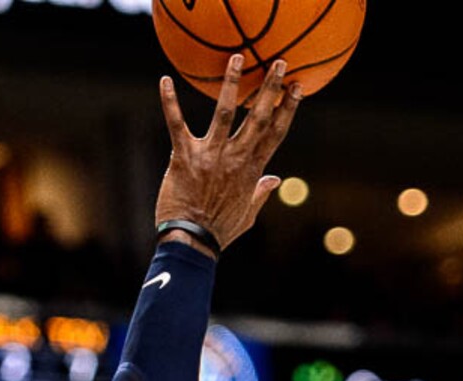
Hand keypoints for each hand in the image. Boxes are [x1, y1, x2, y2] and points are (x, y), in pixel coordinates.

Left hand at [156, 54, 301, 251]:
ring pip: (223, 113)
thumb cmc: (218, 231)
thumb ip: (261, 194)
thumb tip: (275, 180)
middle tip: (278, 62)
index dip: (287, 109)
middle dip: (269, 88)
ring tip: (237, 58)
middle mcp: (234, 158)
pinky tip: (165, 80)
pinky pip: (176, 124)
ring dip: (231, 83)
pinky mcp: (184, 157)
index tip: (297, 87)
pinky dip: (170, 102)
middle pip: (257, 117)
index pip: (275, 133)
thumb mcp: (247, 215)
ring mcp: (210, 155)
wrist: (192, 241)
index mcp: (251, 170)